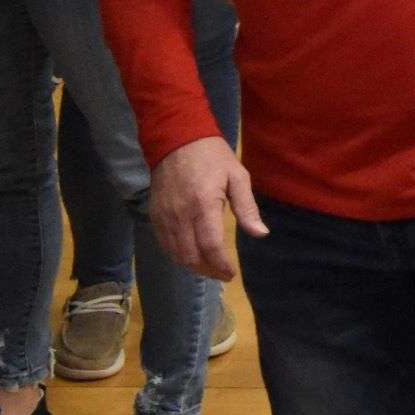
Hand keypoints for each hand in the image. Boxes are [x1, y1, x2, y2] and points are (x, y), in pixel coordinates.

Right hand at [148, 135, 267, 281]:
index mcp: (203, 205)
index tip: (231, 274)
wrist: (176, 140)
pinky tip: (191, 255)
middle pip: (190, 256)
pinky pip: (163, 244)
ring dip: (192, 266)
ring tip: (210, 268)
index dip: (221, 265)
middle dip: (207, 270)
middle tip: (222, 274)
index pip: (210, 246)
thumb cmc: (213, 157)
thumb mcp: (238, 176)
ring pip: (175, 253)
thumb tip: (260, 234)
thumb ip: (247, 208)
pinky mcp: (154, 215)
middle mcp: (180, 215)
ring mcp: (164, 216)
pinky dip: (177, 255)